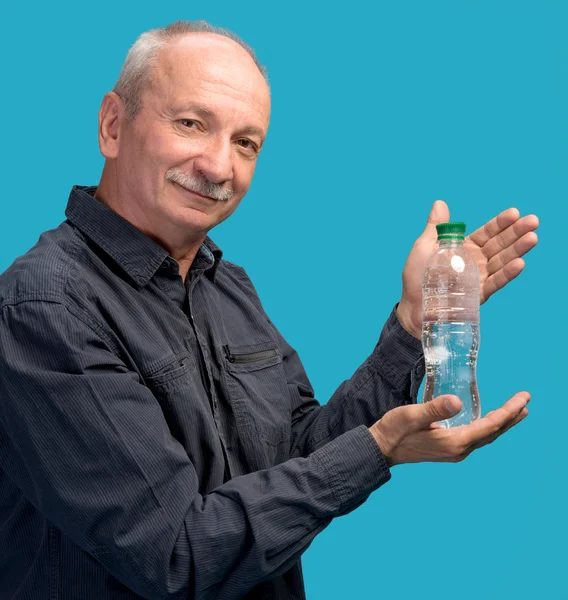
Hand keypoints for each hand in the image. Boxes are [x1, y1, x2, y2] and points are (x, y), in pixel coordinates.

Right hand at [368, 392, 529, 465]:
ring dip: (501, 422)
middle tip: (525, 401)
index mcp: (455, 442)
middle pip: (492, 432)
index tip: (523, 398)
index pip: (490, 425)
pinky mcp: (447, 448)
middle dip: (510, 417)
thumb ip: (435, 409)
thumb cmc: (394, 431)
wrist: (381, 449)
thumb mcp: (412, 416)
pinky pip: (475, 437)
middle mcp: (459, 449)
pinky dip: (487, 426)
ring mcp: (454, 451)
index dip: (508, 411)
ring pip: (485, 435)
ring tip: (515, 411)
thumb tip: (457, 402)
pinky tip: (486, 420)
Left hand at [396, 201, 538, 337]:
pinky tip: (519, 263)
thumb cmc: (416, 277)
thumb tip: (440, 203)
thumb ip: (436, 227)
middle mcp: (476, 261)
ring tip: (532, 238)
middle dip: (516, 232)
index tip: (514, 213)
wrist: (413, 307)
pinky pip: (495, 283)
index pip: (487, 233)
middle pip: (500, 244)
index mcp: (464, 247)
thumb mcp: (424, 248)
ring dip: (518, 250)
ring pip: (502, 261)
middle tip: (533, 221)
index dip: (500, 223)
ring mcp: (479, 278)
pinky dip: (507, 274)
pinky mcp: (478, 294)